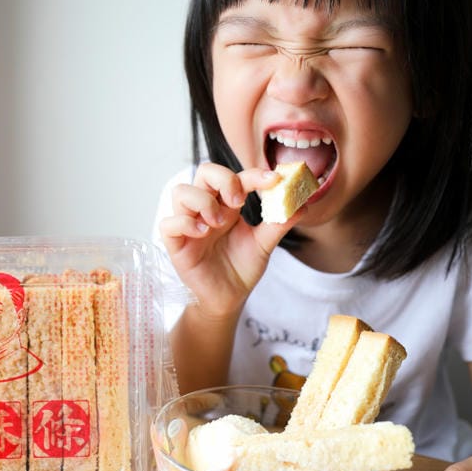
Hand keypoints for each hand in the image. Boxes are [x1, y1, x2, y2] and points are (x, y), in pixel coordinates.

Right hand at [157, 163, 295, 318]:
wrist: (228, 298)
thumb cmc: (241, 268)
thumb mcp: (264, 244)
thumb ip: (279, 224)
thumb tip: (303, 205)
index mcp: (227, 205)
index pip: (236, 177)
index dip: (253, 174)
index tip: (274, 179)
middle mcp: (207, 209)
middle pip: (204, 172)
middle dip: (223, 179)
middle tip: (238, 200)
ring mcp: (189, 224)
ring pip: (181, 192)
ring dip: (202, 201)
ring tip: (218, 222)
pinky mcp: (176, 244)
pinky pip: (168, 223)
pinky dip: (185, 223)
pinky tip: (202, 234)